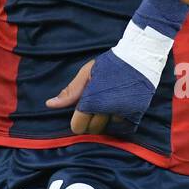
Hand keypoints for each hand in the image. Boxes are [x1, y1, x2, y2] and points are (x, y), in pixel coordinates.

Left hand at [46, 46, 161, 134]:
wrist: (139, 58)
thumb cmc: (109, 64)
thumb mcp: (87, 73)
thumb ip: (70, 92)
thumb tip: (50, 104)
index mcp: (91, 100)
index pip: (78, 126)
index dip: (78, 123)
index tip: (80, 116)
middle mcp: (106, 110)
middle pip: (93, 129)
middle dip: (92, 122)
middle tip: (95, 108)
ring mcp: (122, 113)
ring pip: (109, 127)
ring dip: (106, 119)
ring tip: (109, 103)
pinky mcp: (136, 114)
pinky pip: (123, 125)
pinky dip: (120, 118)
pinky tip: (120, 106)